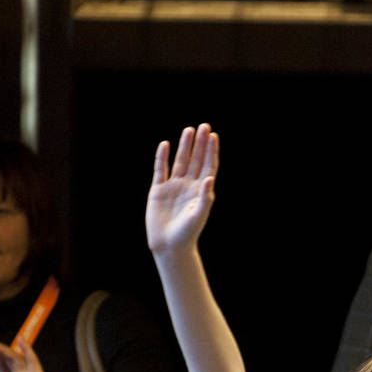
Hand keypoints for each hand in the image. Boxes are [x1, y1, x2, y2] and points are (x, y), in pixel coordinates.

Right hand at [146, 123, 217, 256]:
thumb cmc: (187, 233)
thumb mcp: (199, 214)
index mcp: (200, 191)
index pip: (208, 166)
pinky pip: (160, 170)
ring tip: (188, 130)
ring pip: (179, 161)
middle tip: (204, 126)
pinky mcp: (158, 190)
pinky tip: (165, 145)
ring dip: (184, 146)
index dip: (211, 151)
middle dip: (199, 143)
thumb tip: (210, 178)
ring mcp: (173, 187)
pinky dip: (162, 158)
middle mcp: (188, 186)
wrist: (169, 245)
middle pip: (195, 159)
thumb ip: (205, 196)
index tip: (213, 136)